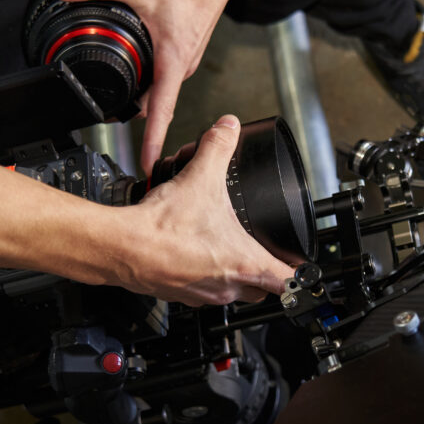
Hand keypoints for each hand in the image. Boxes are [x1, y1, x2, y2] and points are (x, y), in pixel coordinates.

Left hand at [53, 0, 238, 173]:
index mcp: (173, 61)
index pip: (162, 112)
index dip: (153, 142)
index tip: (148, 166)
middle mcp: (181, 67)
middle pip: (155, 105)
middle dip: (136, 120)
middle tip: (115, 126)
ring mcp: (183, 61)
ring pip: (158, 90)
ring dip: (143, 98)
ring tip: (124, 99)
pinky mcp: (182, 52)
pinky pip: (164, 76)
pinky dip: (150, 80)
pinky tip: (137, 68)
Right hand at [118, 115, 293, 304]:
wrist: (123, 248)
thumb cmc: (163, 228)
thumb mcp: (200, 178)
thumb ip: (218, 148)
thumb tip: (228, 128)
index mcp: (244, 264)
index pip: (288, 282)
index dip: (299, 273)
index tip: (300, 267)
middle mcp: (226, 286)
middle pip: (261, 291)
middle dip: (263, 275)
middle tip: (260, 255)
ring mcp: (202, 295)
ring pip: (230, 294)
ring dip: (231, 275)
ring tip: (223, 250)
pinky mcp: (179, 295)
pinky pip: (200, 292)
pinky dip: (202, 276)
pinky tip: (192, 254)